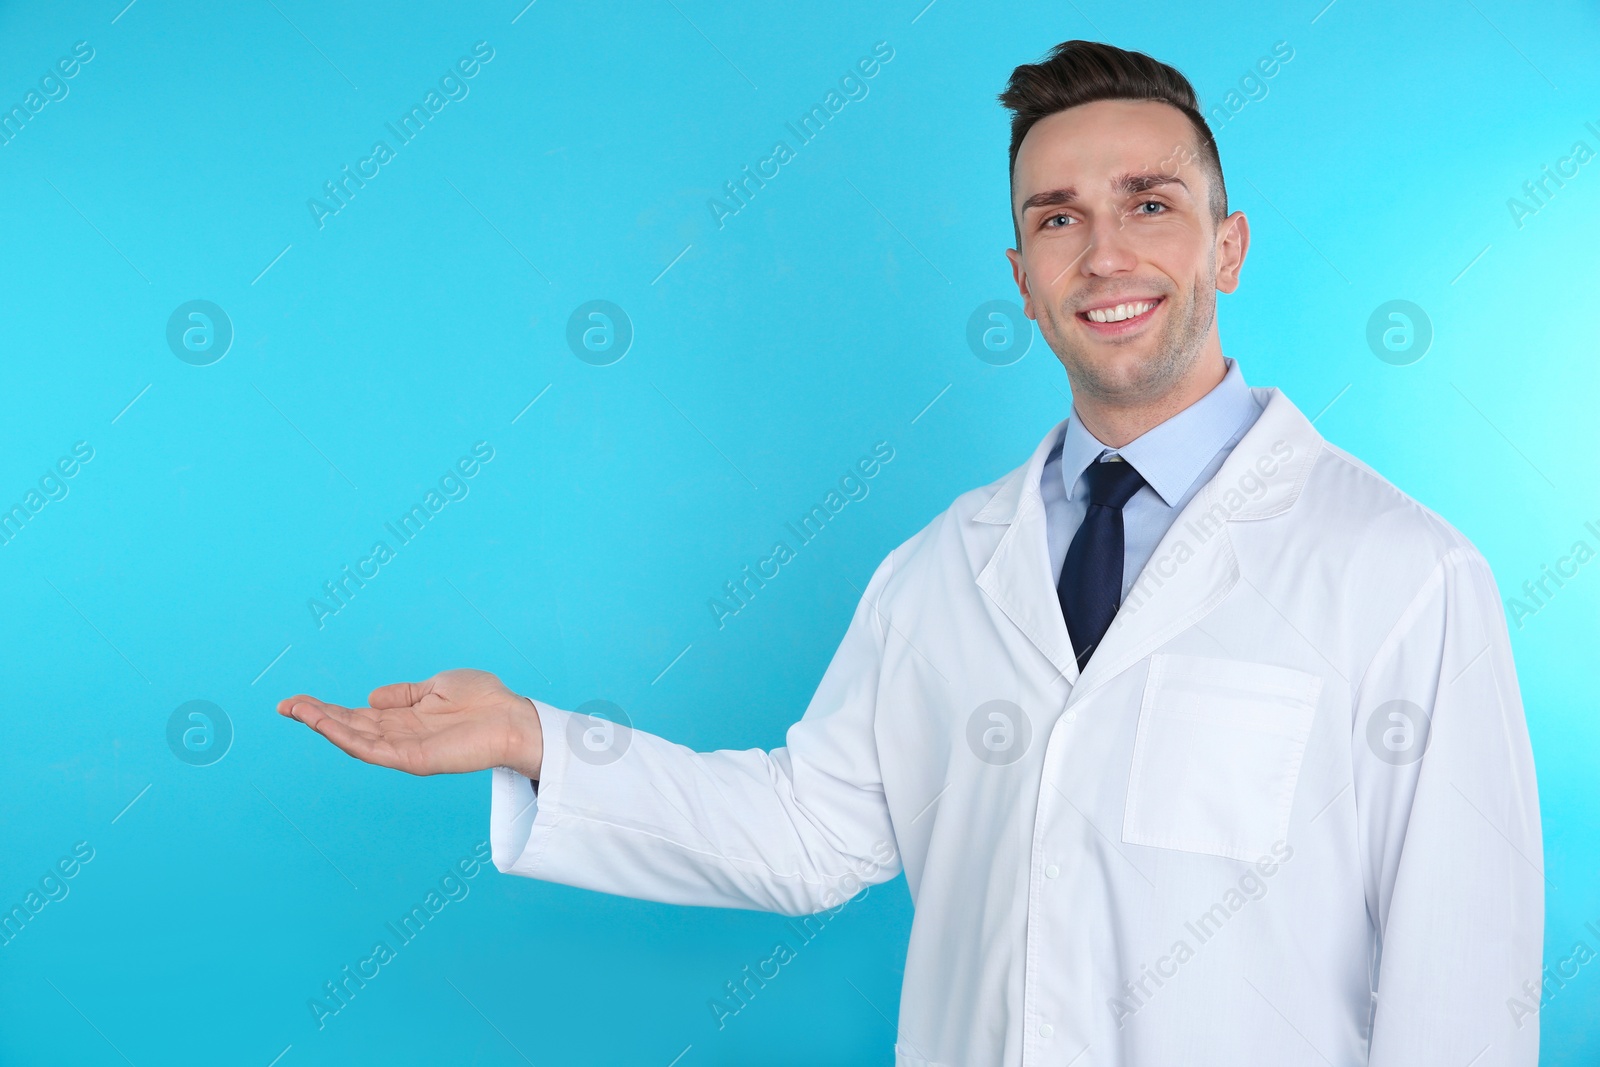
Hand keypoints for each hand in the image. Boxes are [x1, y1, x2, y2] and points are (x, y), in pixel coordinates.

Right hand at [277, 668, 543, 779]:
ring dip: (323, 726)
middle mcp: (399, 737)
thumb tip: (371, 697)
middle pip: (348, 728)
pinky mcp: (414, 760)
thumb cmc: (484, 700)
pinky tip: (326, 725)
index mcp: (403, 719)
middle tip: (284, 705)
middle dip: (315, 717)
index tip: (297, 700)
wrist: (515, 718)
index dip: (326, 709)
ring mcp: (404, 750)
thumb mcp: (436, 686)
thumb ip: (404, 693)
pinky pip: (374, 751)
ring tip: (296, 711)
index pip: (356, 715)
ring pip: (354, 740)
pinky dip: (347, 739)